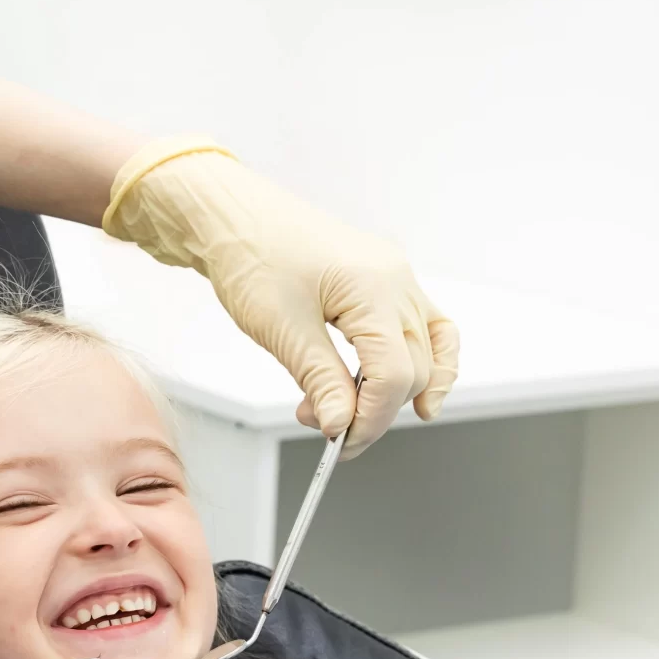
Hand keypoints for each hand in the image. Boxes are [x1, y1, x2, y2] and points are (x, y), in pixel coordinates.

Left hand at [105, 144, 459, 451]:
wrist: (232, 215)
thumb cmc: (250, 255)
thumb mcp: (282, 329)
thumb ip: (321, 381)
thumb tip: (343, 424)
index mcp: (376, 288)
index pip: (397, 375)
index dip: (371, 418)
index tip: (338, 442)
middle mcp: (397, 280)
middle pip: (414, 367)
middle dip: (374, 408)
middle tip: (324, 423)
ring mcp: (395, 277)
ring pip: (426, 349)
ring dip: (396, 389)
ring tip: (355, 411)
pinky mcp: (382, 280)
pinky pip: (420, 326)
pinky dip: (416, 359)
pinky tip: (407, 388)